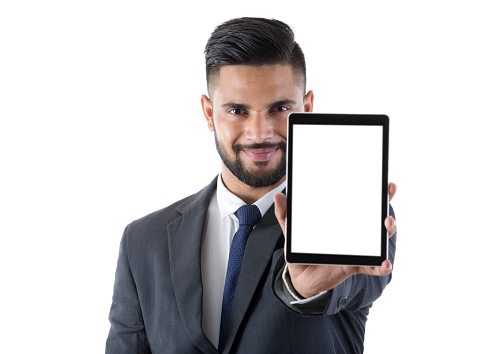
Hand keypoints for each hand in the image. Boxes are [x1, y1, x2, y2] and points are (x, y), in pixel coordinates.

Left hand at [274, 183, 397, 298]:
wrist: (300, 277)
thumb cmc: (302, 250)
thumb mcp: (293, 231)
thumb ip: (286, 215)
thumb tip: (278, 196)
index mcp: (342, 221)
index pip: (362, 204)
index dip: (377, 193)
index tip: (386, 184)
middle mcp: (355, 233)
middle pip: (377, 219)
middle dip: (386, 207)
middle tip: (386, 199)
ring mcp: (357, 249)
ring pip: (379, 239)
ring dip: (387, 230)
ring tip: (387, 224)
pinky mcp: (354, 265)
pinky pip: (371, 266)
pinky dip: (380, 265)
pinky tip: (385, 262)